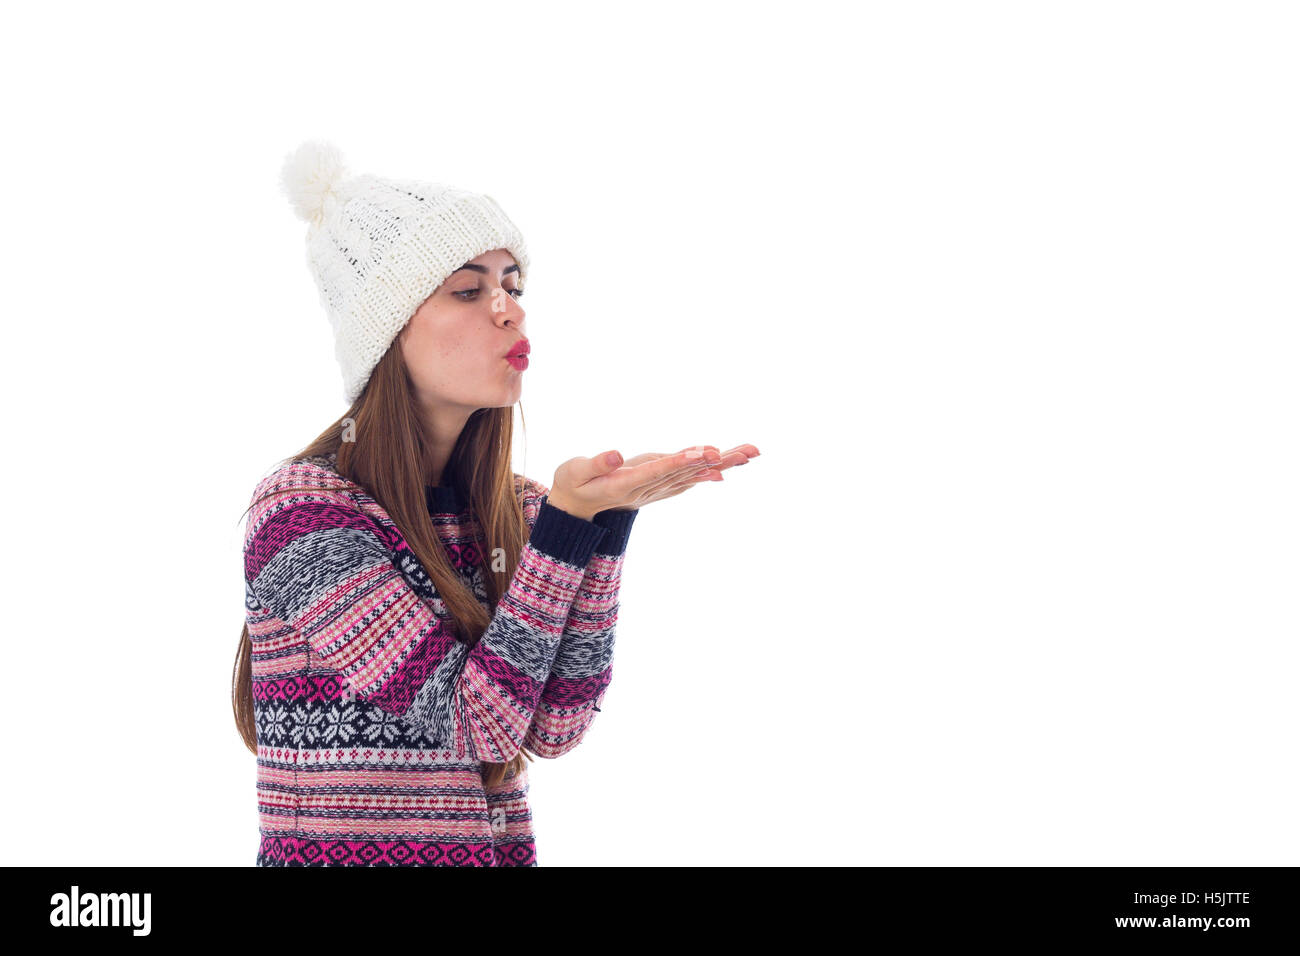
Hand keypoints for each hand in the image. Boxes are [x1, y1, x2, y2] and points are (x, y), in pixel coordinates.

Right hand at [547, 444, 760, 519]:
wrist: (577, 508)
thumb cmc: (572, 484)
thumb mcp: (574, 472)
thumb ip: (595, 464)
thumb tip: (616, 454)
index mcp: (626, 484)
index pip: (657, 472)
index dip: (679, 462)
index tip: (702, 452)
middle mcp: (646, 489)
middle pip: (685, 472)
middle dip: (716, 461)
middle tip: (746, 452)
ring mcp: (654, 489)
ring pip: (691, 473)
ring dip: (721, 463)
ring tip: (749, 453)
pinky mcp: (657, 485)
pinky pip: (685, 477)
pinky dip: (705, 471)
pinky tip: (723, 466)